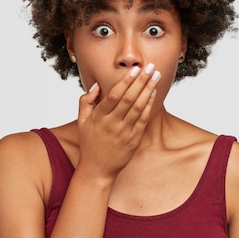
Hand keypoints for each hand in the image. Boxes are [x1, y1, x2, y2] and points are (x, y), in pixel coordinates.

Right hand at [76, 63, 160, 177]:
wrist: (97, 170)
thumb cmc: (90, 143)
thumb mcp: (82, 122)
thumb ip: (86, 101)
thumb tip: (97, 85)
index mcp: (99, 117)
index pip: (114, 95)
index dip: (126, 81)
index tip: (135, 69)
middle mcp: (112, 124)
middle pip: (129, 98)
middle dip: (141, 81)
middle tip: (150, 67)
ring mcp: (124, 133)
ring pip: (138, 108)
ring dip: (148, 90)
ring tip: (156, 76)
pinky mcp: (134, 140)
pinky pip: (143, 120)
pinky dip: (149, 106)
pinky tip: (153, 94)